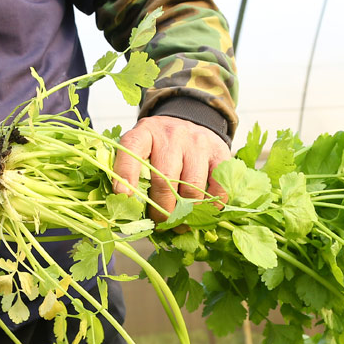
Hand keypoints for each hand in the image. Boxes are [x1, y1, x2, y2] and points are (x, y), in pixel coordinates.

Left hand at [112, 115, 229, 221]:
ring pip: (192, 188)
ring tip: (181, 223)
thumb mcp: (143, 147)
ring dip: (186, 212)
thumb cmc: (163, 143)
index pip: (132, 147)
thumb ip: (134, 171)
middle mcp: (172, 135)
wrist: (194, 119)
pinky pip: (217, 188)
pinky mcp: (220, 154)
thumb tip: (128, 206)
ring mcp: (198, 143)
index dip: (126, 172)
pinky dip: (210, 205)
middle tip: (160, 223)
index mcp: (146, 132)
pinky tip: (202, 210)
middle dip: (161, 209)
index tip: (123, 194)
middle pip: (164, 179)